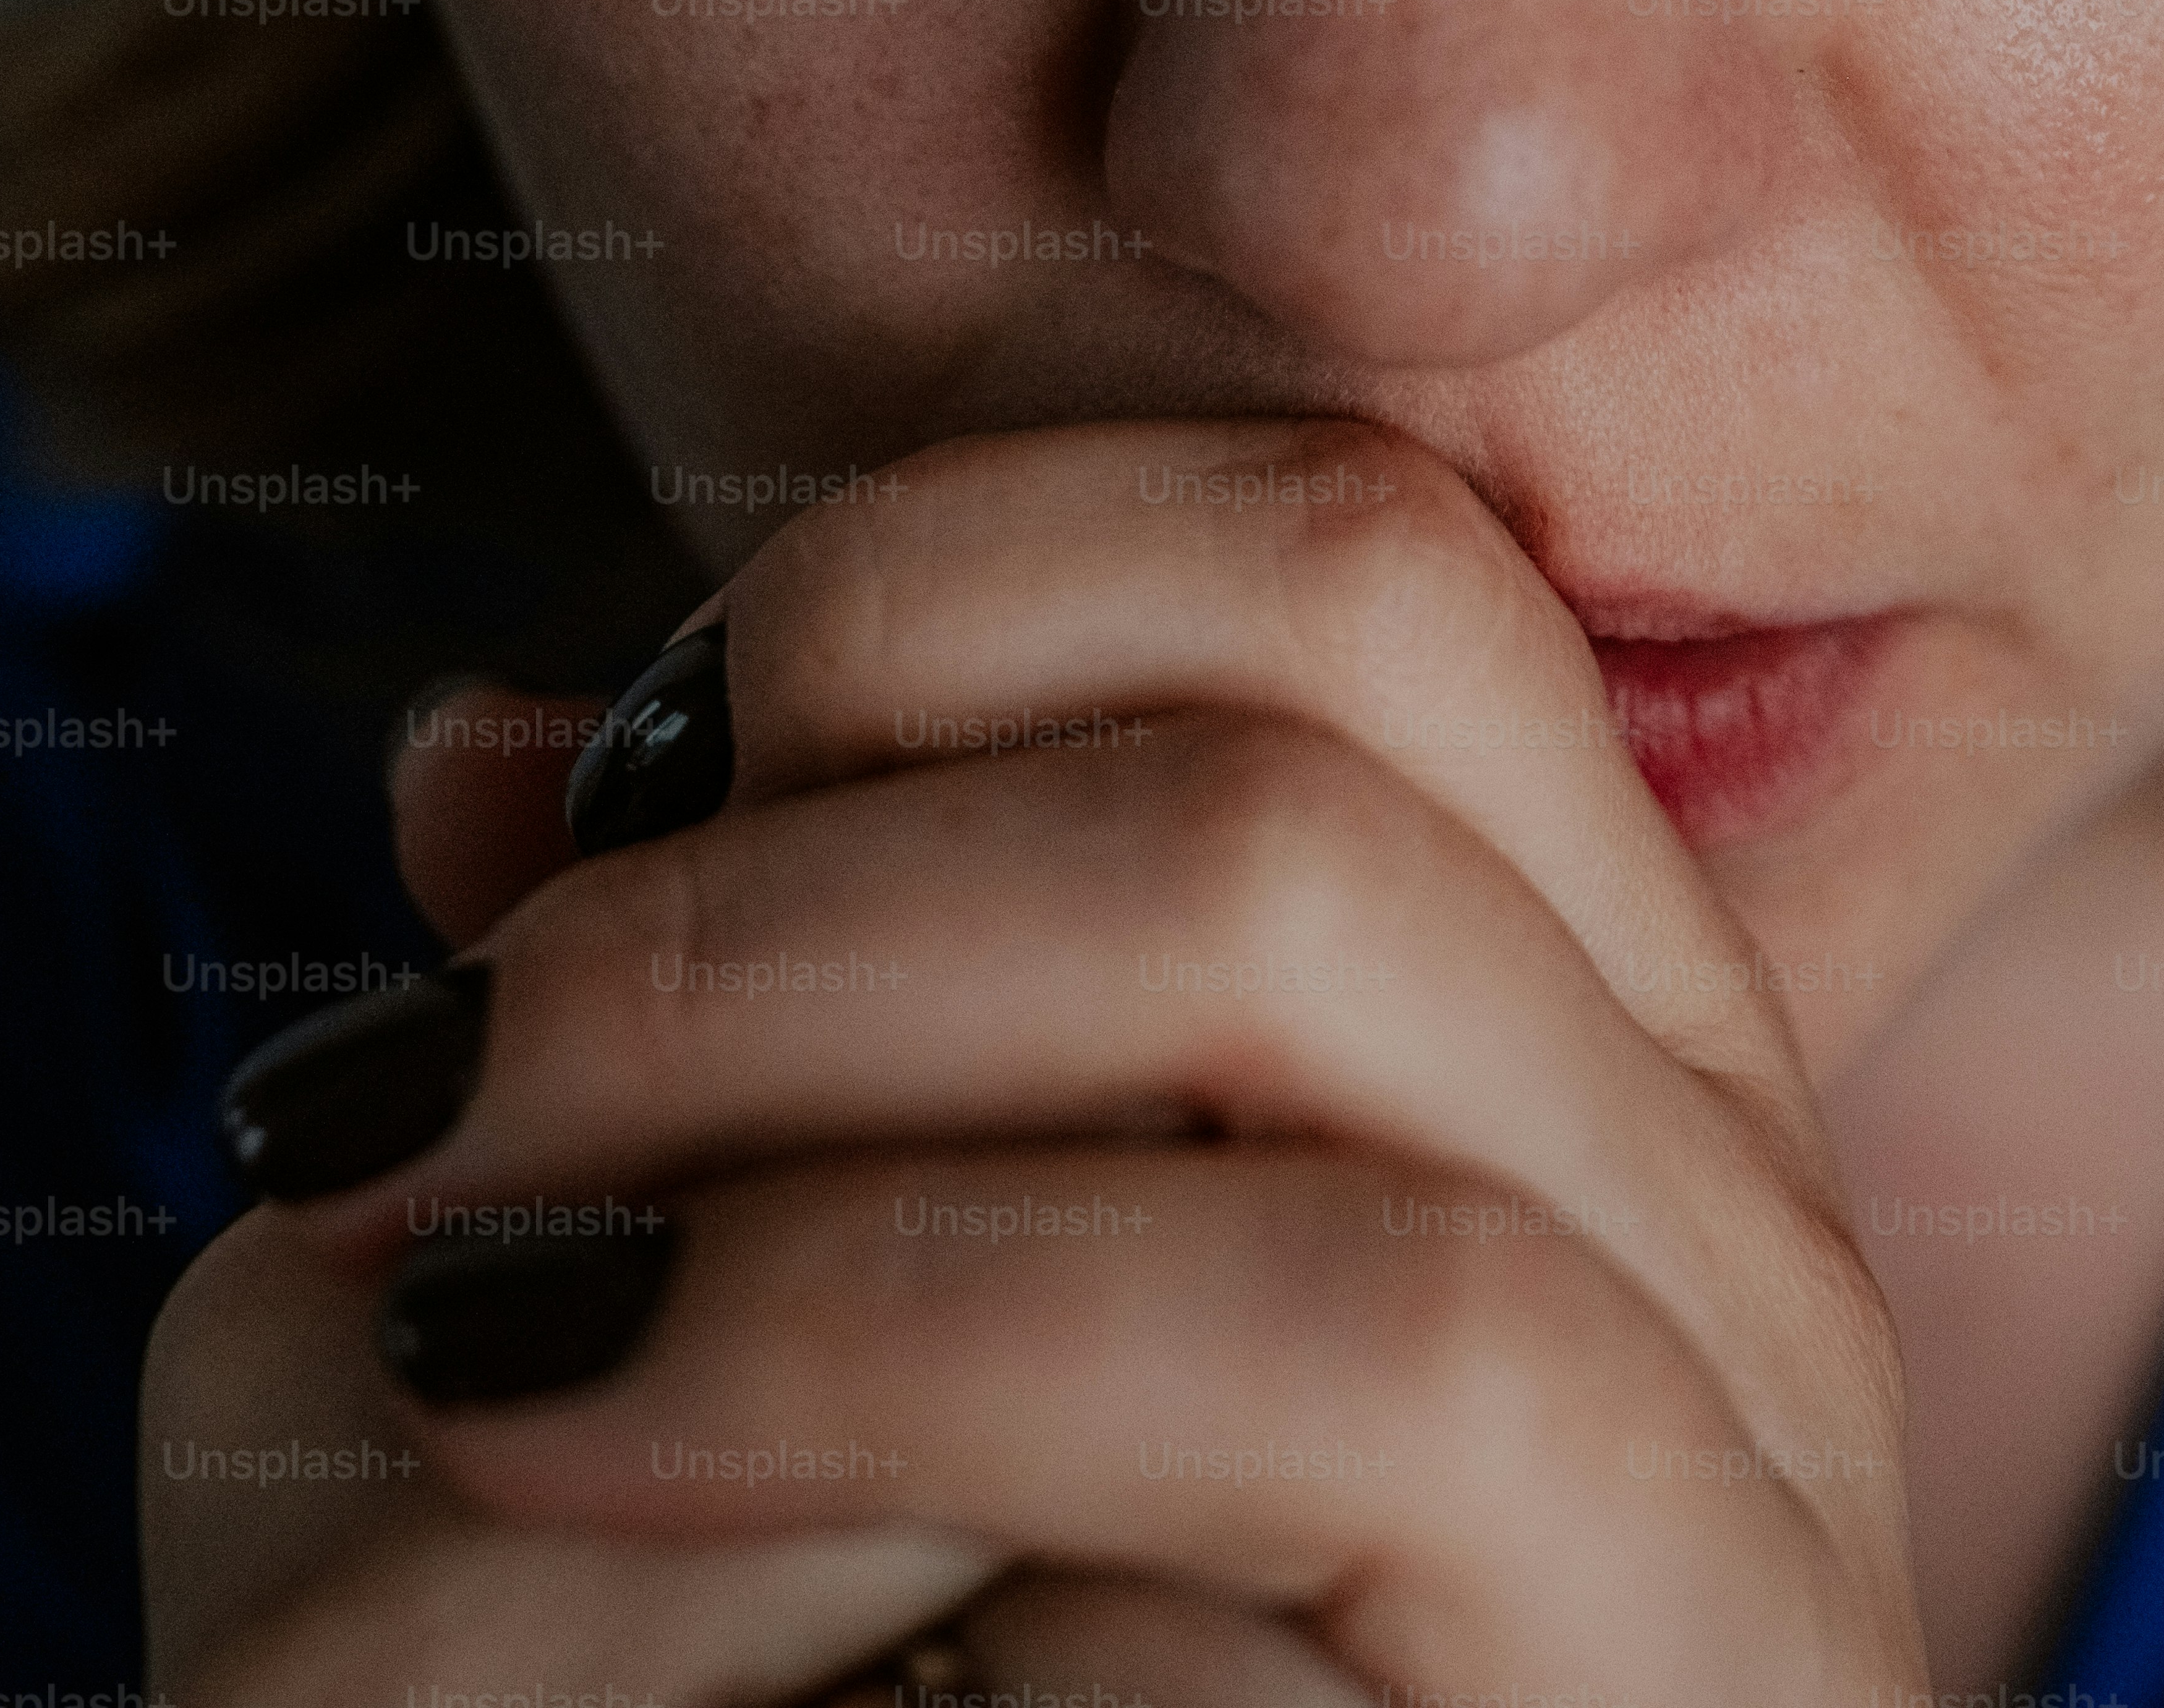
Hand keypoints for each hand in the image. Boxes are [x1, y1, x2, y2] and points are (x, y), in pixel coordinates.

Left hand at [184, 420, 1924, 1703]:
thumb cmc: (972, 1642)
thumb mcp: (867, 1300)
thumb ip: (746, 1041)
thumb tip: (468, 760)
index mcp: (1585, 1026)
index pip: (1345, 564)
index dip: (923, 599)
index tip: (610, 811)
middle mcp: (1736, 1243)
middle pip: (1304, 839)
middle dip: (763, 942)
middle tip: (427, 1126)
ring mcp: (1732, 1561)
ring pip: (1345, 1284)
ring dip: (821, 1307)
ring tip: (488, 1382)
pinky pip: (1266, 1661)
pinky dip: (936, 1629)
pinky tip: (719, 1652)